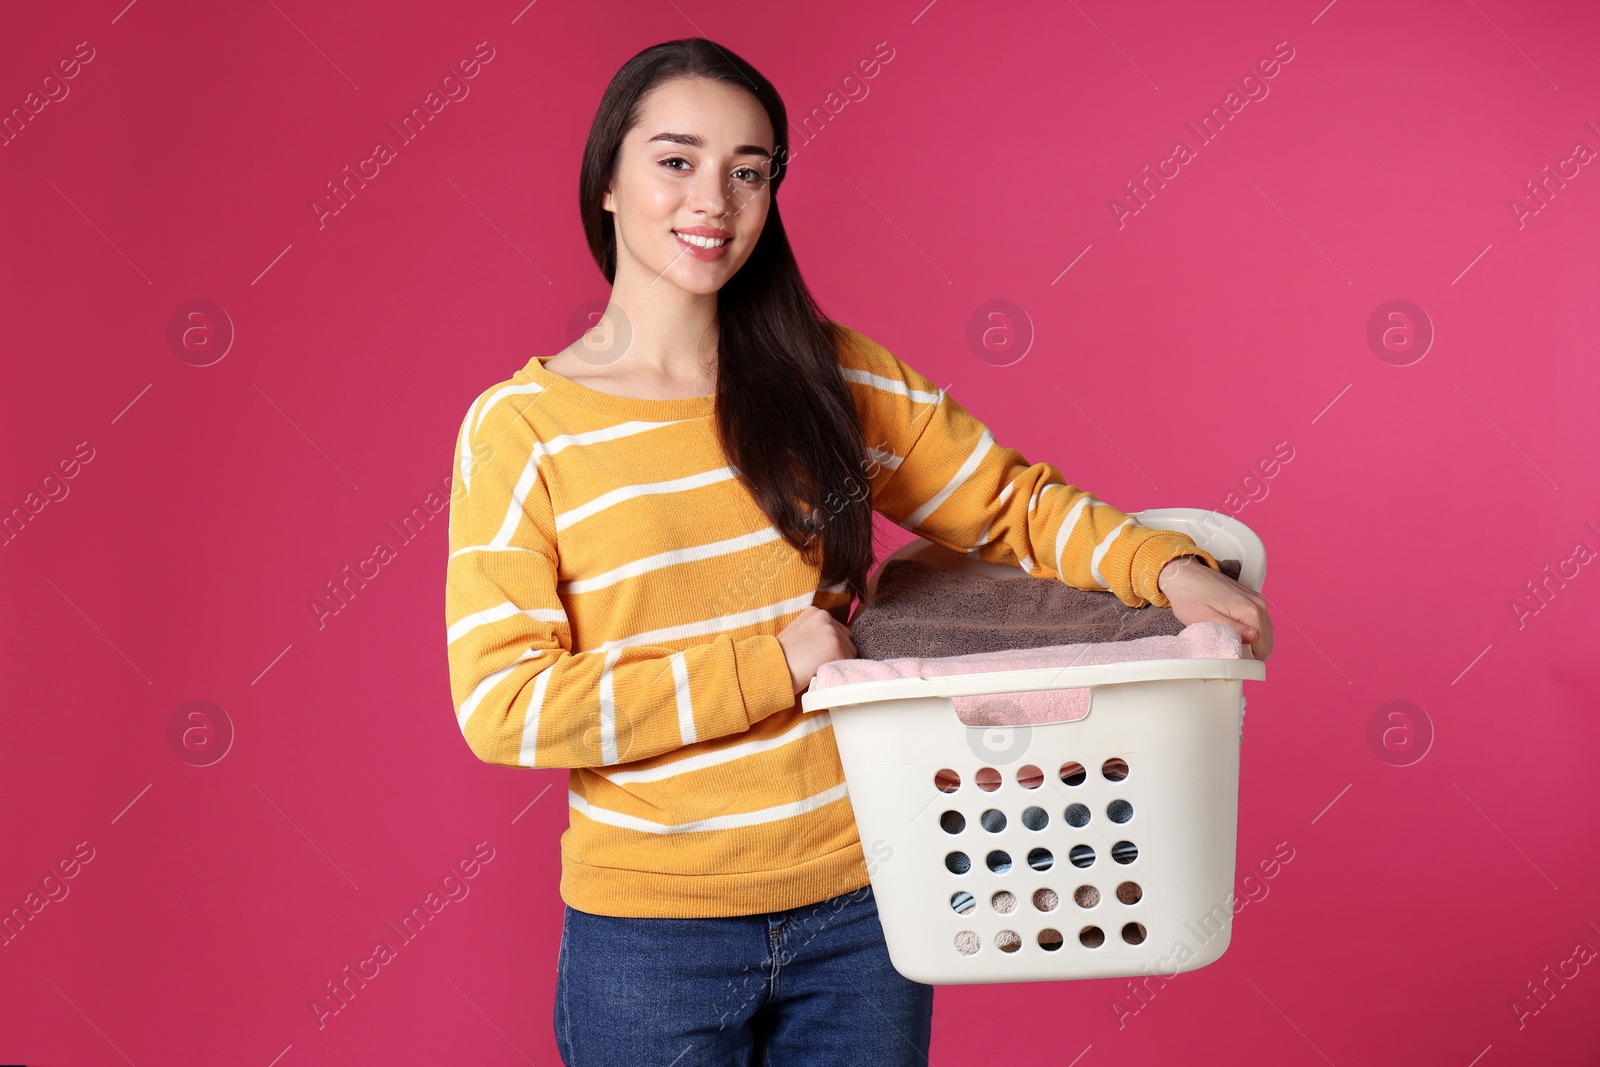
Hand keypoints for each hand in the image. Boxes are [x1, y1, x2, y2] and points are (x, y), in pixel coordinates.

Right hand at [776, 606, 856, 694]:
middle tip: (817, 663)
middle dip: (837, 653)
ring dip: (837, 662)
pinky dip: (837, 671)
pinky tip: (821, 671)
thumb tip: (829, 644)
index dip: (830, 648)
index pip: (838, 631)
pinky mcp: (835, 645)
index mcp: (816, 612)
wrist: (771, 666)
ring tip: (817, 667)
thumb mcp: (797, 633)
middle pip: (846, 640)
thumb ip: (815, 632)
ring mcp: (831, 630)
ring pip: (849, 652)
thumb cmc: (781, 657)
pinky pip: (848, 663)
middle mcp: (825, 616)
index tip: (817, 656)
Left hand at [1157, 555, 1273, 659]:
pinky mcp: (1252, 598)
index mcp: (1250, 611)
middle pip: (1266, 641)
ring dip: (1249, 639)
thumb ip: (1233, 631)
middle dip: (1249, 648)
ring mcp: (1257, 599)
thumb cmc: (1190, 597)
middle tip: (1225, 643)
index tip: (1228, 653)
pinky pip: (1259, 622)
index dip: (1247, 657)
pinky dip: (1248, 629)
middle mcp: (1259, 604)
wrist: (1184, 575)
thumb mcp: (1206, 619)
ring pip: (1264, 632)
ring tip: (1226, 634)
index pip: (1263, 648)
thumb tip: (1255, 639)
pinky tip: (1230, 626)